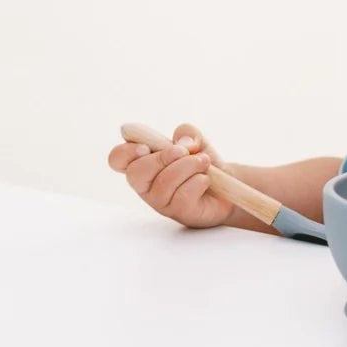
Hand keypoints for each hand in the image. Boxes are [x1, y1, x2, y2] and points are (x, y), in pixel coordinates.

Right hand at [106, 124, 235, 228]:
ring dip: (188, 165)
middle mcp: (146, 185)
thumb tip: (183, 143)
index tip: (146, 146)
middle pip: (135, 173)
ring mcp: (161, 201)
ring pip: (164, 182)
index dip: (126, 152)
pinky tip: (205, 179)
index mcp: (142, 162)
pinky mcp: (180, 212)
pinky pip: (183, 195)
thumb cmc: (202, 161)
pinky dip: (199, 181)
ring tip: (203, 162)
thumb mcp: (195, 140)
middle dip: (162, 157)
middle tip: (184, 151)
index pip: (117, 159)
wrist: (229, 183)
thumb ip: (187, 133)